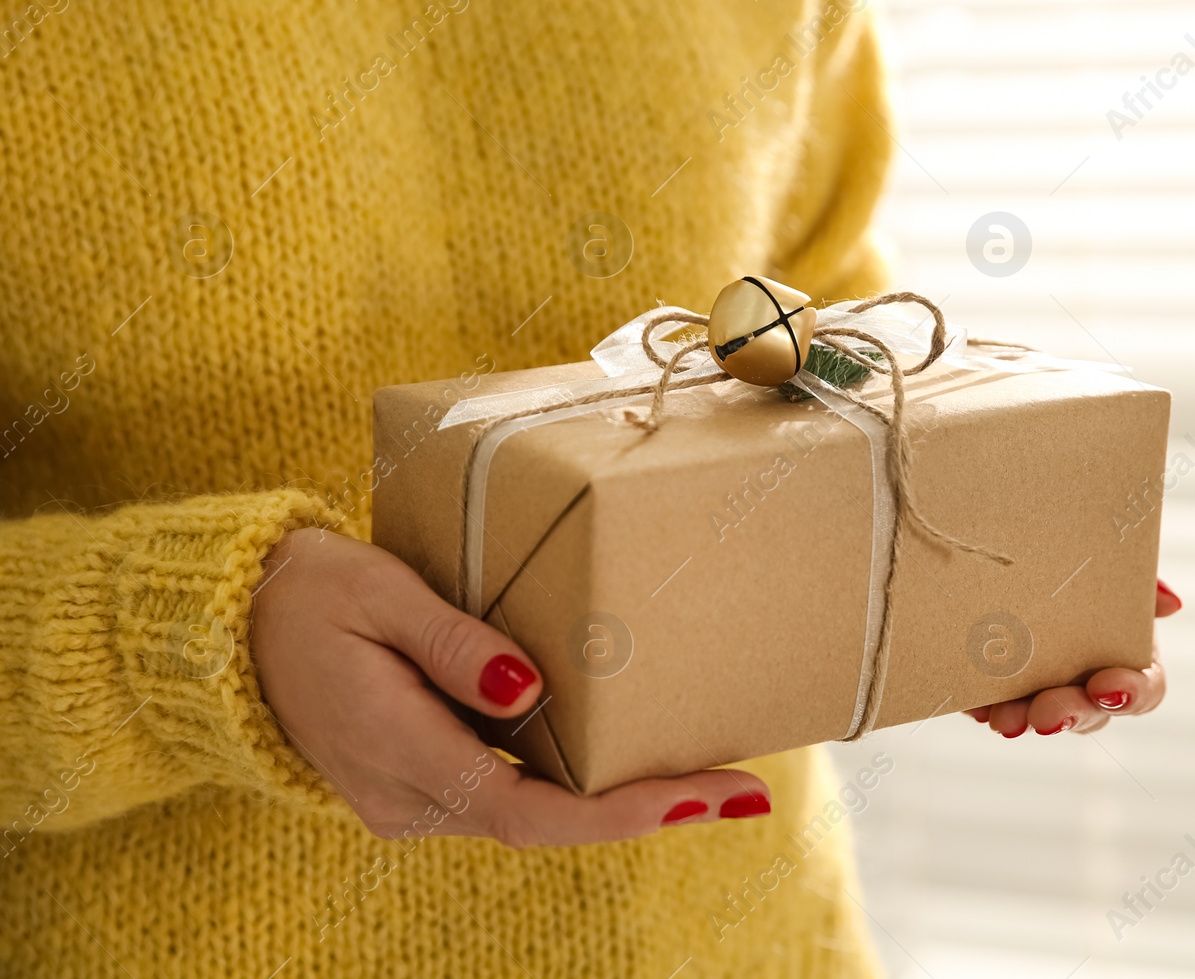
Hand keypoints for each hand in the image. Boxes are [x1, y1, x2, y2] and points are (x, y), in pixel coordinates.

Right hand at [250, 528, 769, 845]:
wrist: (230, 630)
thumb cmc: (309, 597)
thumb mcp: (379, 595)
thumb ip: (454, 646)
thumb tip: (530, 691)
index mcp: (398, 750)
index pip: (532, 811)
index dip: (623, 814)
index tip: (705, 800)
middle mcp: (408, 797)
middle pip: (548, 821)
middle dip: (647, 809)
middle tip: (742, 791)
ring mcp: (410, 800)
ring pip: (532, 811)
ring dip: (616, 800)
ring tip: (707, 775)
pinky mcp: (417, 784)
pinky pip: (507, 792)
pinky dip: (571, 782)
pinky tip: (625, 757)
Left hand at [964, 579, 1182, 737]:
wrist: (1016, 542)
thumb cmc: (1077, 560)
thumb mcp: (1112, 563)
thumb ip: (1142, 583)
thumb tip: (1171, 604)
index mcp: (1127, 654)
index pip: (1144, 689)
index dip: (1131, 694)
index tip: (1106, 688)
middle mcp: (1088, 681)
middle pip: (1090, 713)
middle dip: (1069, 714)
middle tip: (1045, 716)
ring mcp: (1045, 688)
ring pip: (1040, 717)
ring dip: (1023, 719)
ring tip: (1003, 718)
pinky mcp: (1002, 687)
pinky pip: (993, 707)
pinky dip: (984, 706)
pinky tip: (973, 701)